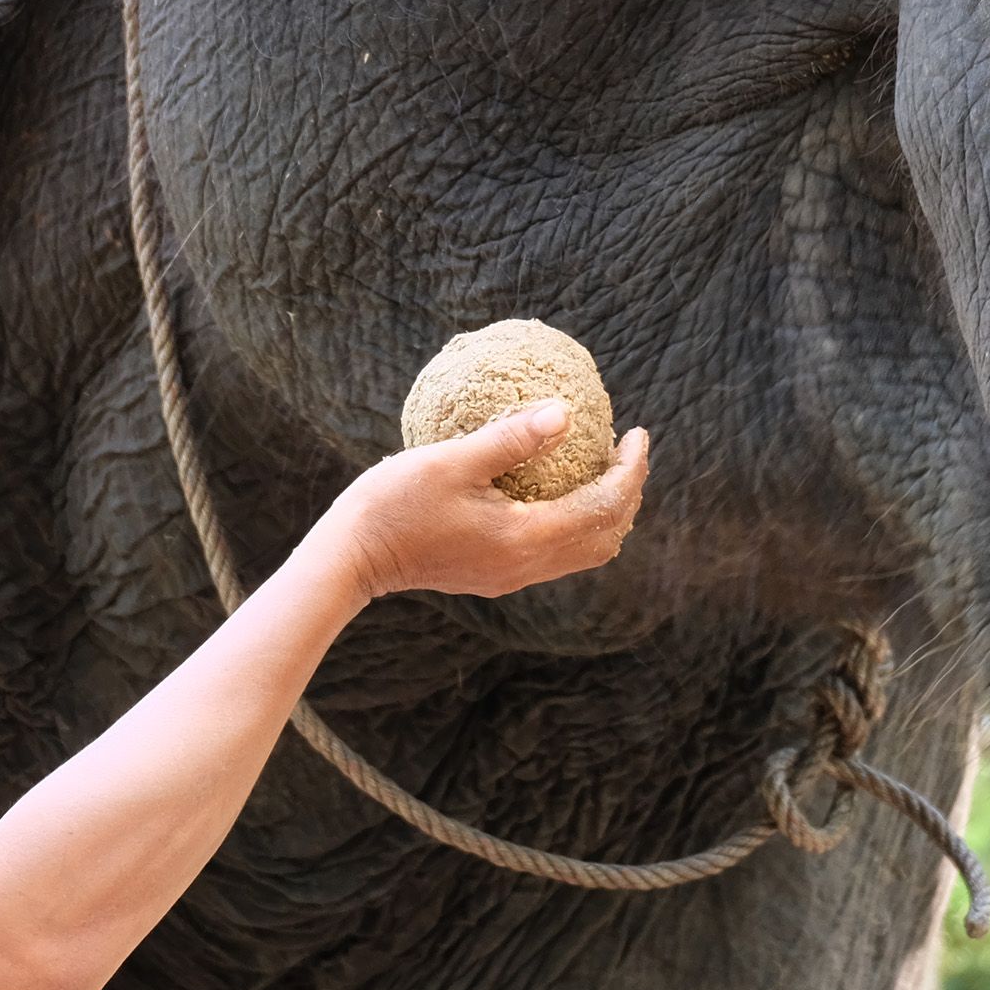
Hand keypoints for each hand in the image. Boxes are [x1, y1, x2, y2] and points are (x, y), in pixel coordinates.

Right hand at [321, 406, 648, 603]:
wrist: (353, 557)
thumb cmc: (394, 503)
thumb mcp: (451, 460)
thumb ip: (511, 438)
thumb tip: (566, 413)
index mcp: (525, 537)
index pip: (604, 506)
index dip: (631, 470)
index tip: (637, 432)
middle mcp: (527, 565)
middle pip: (605, 536)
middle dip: (627, 492)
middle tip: (627, 449)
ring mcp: (512, 576)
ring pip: (585, 551)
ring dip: (604, 511)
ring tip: (602, 469)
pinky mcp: (496, 575)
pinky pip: (558, 553)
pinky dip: (577, 523)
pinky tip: (559, 491)